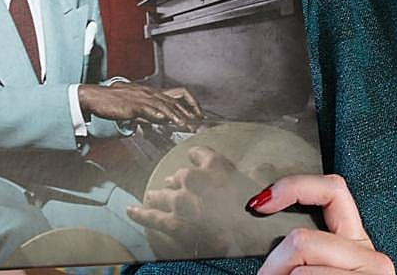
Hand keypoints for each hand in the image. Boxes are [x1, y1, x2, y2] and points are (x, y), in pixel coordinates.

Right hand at [78, 81, 202, 126]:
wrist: (96, 97)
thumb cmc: (115, 102)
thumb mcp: (137, 107)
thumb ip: (151, 113)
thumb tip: (163, 121)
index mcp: (153, 93)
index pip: (179, 93)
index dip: (192, 103)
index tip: (199, 115)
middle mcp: (150, 93)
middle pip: (175, 100)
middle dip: (189, 113)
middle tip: (199, 124)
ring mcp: (142, 98)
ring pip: (164, 105)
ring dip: (177, 116)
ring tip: (186, 125)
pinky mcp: (132, 105)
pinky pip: (147, 108)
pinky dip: (157, 114)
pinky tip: (164, 119)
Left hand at [127, 145, 264, 257]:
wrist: (247, 241)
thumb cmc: (258, 213)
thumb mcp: (262, 186)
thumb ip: (260, 173)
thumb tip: (265, 166)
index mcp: (215, 167)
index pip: (200, 154)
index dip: (197, 157)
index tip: (195, 158)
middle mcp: (194, 181)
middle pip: (179, 175)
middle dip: (177, 180)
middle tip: (174, 183)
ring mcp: (181, 202)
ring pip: (163, 194)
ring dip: (158, 195)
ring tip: (153, 195)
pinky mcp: (173, 223)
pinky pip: (151, 217)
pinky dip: (140, 214)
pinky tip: (132, 211)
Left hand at [253, 174, 393, 274]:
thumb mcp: (307, 266)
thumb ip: (298, 243)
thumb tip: (261, 208)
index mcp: (355, 240)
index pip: (333, 188)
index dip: (293, 187)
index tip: (260, 204)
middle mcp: (371, 254)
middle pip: (303, 240)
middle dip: (275, 265)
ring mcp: (374, 272)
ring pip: (300, 270)